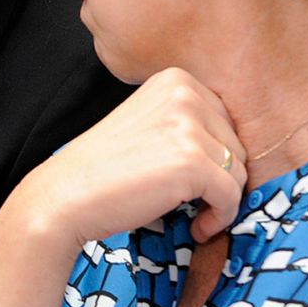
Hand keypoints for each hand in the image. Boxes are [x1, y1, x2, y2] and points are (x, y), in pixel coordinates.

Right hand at [2, 68, 244, 254]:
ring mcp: (188, 125)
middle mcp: (184, 93)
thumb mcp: (150, 125)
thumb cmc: (105, 170)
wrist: (66, 195)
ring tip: (195, 215)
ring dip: (222, 200)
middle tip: (194, 202)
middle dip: (222, 179)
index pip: (227, 121)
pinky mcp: (192, 160)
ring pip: (240, 170)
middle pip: (238, 144)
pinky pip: (232, 195)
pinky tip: (196, 227)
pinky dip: (221, 218)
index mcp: (175, 79)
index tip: (194, 181)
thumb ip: (189, 124)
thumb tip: (241, 152)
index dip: (217, 158)